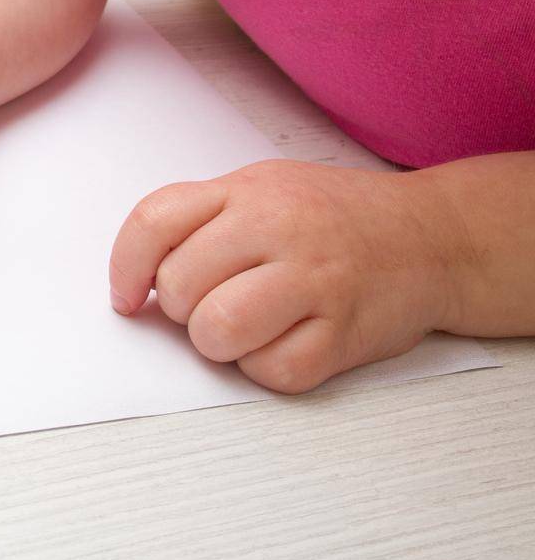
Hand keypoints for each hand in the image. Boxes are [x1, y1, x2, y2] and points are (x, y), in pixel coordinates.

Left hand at [108, 160, 460, 393]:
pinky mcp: (344, 334)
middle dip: (181, 309)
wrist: (433, 237)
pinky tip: (285, 342)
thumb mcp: (263, 188)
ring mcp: (315, 280)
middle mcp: (279, 228)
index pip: (153, 223)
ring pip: (216, 330)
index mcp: (248, 191)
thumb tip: (136, 278)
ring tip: (245, 327)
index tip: (127, 298)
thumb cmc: (334, 219)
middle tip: (212, 303)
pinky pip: (271, 371)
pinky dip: (266, 368)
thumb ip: (200, 220)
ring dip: (217, 343)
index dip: (124, 269)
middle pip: (178, 286)